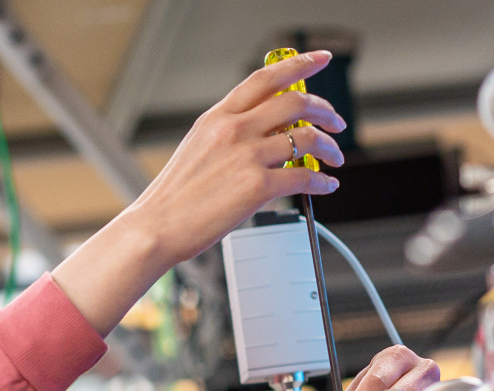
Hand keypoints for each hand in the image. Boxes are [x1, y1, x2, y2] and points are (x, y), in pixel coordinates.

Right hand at [51, 51, 345, 335]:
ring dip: (330, 147)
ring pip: (307, 137)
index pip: (266, 78)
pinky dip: (323, 181)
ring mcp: (247, 157)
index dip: (299, 64)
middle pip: (296, 102)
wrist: (157, 226)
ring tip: (334, 158)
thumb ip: (230, 132)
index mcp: (219, 117)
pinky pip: (304, 177)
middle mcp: (234, 130)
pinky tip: (326, 185)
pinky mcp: (257, 187)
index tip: (318, 60)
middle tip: (336, 122)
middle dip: (326, 110)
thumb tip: (267, 129)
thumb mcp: (198, 146)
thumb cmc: (175, 195)